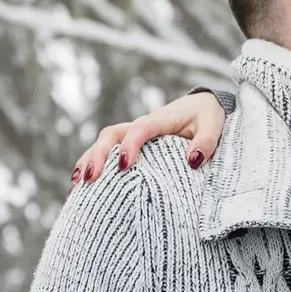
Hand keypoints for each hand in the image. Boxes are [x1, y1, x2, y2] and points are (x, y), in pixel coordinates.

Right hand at [73, 90, 225, 182]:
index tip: (125, 166)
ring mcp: (133, 134)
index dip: (129, 146)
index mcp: (160, 120)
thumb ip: (206, 142)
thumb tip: (193, 161)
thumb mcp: (213, 126)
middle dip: (98, 155)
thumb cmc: (207, 116)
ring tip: (77, 186)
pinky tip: (82, 186)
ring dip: (88, 161)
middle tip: (90, 179)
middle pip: (111, 135)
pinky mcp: (131, 144)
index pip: (139, 130)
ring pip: (104, 143)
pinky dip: (92, 165)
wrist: (203, 105)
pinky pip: (108, 152)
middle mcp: (142, 125)